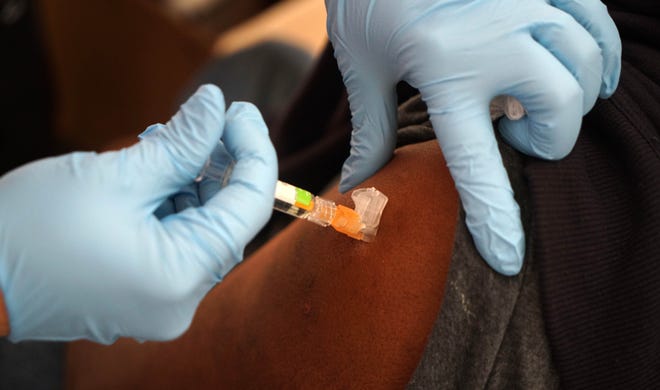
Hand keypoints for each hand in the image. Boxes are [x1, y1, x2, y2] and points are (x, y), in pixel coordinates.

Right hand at [0, 85, 277, 342]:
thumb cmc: (26, 231)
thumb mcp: (114, 175)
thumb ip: (179, 143)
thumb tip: (216, 106)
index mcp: (180, 278)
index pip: (248, 207)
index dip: (253, 152)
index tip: (240, 111)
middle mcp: (179, 300)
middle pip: (224, 218)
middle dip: (216, 163)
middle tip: (201, 120)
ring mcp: (160, 301)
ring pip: (198, 227)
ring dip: (189, 180)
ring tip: (162, 141)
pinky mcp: (141, 293)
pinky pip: (173, 241)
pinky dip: (169, 203)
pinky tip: (151, 169)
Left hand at [326, 0, 620, 274]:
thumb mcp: (360, 62)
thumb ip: (370, 127)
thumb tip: (359, 186)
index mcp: (444, 71)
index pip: (477, 163)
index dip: (496, 218)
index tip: (510, 259)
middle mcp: (497, 40)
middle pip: (561, 110)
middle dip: (549, 139)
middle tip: (517, 135)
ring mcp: (528, 2)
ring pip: (588, 66)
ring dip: (576, 96)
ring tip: (542, 98)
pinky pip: (597, 21)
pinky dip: (598, 51)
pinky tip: (576, 61)